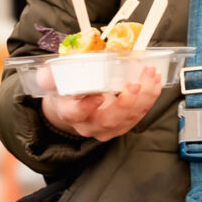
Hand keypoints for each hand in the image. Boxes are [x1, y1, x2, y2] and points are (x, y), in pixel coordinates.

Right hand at [39, 65, 161, 141]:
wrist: (73, 110)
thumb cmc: (66, 93)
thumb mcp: (53, 84)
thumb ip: (49, 78)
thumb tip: (46, 72)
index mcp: (70, 113)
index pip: (76, 113)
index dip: (87, 106)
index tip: (98, 95)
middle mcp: (90, 125)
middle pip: (108, 120)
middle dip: (125, 103)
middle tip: (136, 84)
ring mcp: (108, 128)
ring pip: (128, 118)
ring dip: (144, 98)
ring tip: (150, 75)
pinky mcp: (122, 125)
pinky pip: (139, 115)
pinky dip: (150, 99)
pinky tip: (155, 82)